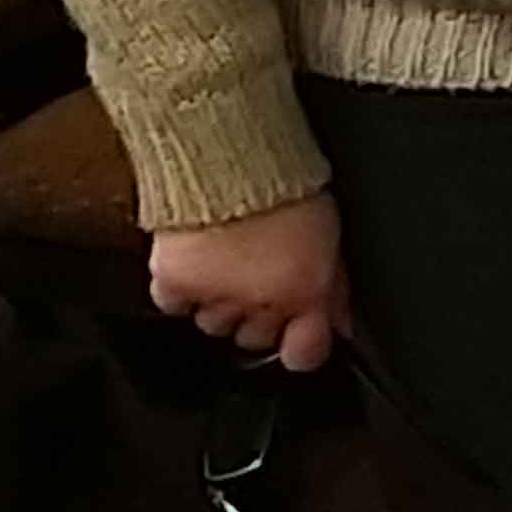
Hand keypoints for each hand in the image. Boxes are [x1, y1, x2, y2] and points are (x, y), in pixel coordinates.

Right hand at [148, 194, 351, 371]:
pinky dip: (180, 292)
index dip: (301, 347)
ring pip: (213, 325)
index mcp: (304, 293)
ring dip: (219, 304)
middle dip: (258, 316)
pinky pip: (173, 305)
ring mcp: (214, 296)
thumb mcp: (330, 239)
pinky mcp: (174, 282)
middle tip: (257, 280)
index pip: (304, 354)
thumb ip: (334, 289)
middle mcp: (260, 303)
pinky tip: (194, 267)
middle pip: (254, 338)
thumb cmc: (287, 187)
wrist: (230, 157)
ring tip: (225, 264)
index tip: (298, 338)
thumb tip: (339, 325)